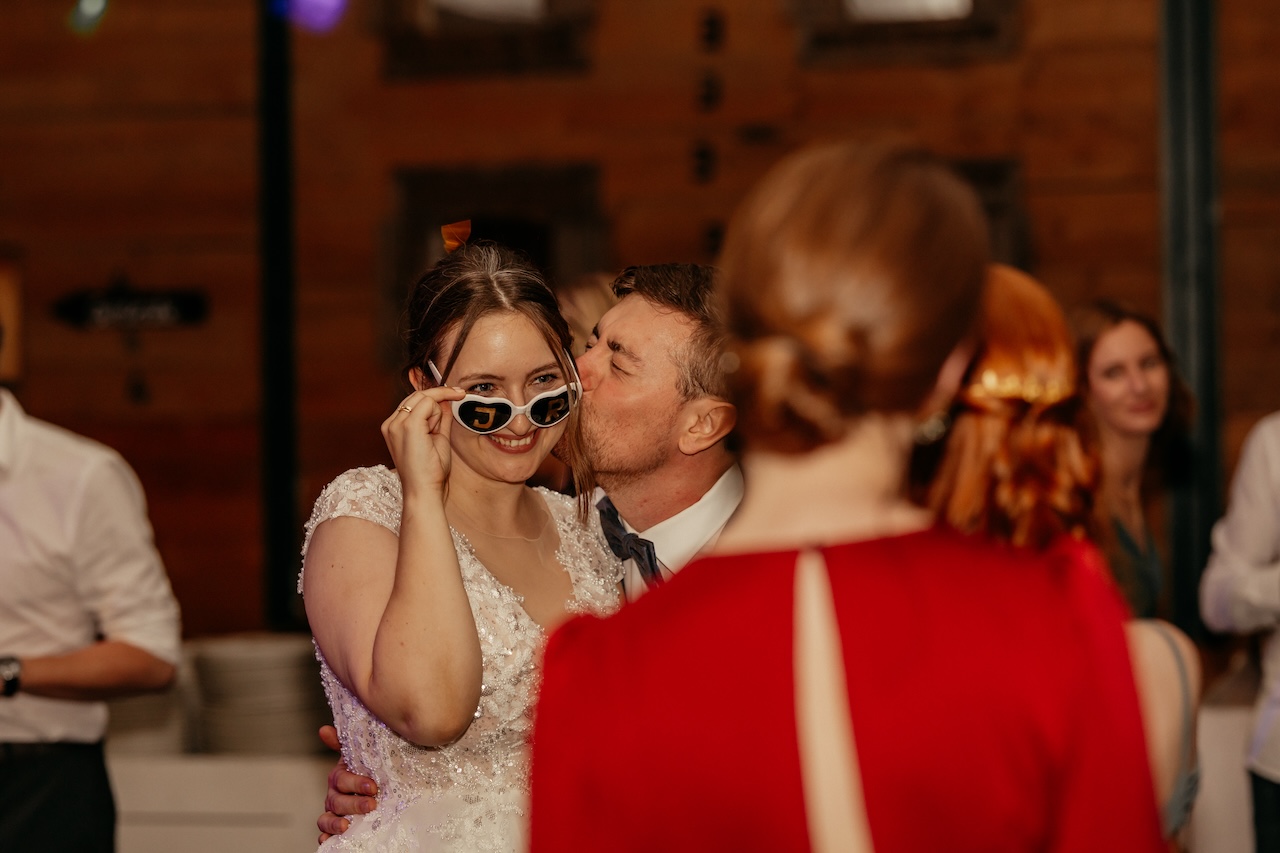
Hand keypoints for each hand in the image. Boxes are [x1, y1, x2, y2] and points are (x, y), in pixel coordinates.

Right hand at [315, 725, 378, 842]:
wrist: (376, 787)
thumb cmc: (367, 770)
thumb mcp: (360, 755)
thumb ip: (344, 743)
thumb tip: (324, 730)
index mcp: (339, 777)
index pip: (341, 780)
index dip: (355, 784)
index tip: (373, 787)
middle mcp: (334, 795)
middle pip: (336, 801)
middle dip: (353, 804)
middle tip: (371, 804)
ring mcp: (334, 812)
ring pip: (327, 818)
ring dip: (335, 823)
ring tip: (346, 826)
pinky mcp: (336, 827)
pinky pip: (325, 834)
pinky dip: (325, 838)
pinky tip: (327, 841)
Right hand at [381, 386, 465, 498]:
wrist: (423, 490)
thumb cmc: (430, 471)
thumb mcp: (438, 438)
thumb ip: (440, 418)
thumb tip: (446, 400)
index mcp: (394, 427)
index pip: (414, 401)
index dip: (436, 396)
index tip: (457, 393)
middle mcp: (391, 423)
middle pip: (418, 395)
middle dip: (438, 404)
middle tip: (450, 415)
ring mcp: (397, 423)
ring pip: (425, 398)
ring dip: (437, 414)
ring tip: (432, 438)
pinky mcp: (408, 425)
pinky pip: (429, 402)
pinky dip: (438, 415)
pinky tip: (434, 431)